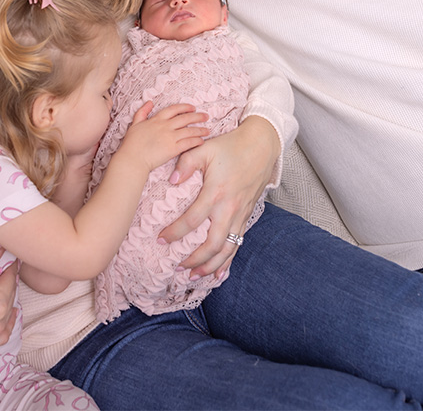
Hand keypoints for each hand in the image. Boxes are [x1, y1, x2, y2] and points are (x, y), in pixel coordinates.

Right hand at [117, 102, 208, 172]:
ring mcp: (170, 137)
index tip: (193, 108)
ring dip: (200, 130)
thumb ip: (142, 112)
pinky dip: (196, 141)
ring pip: (189, 131)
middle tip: (206, 116)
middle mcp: (165, 126)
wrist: (132, 159)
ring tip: (207, 130)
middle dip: (197, 116)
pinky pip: (188, 143)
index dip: (185, 107)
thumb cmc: (132, 144)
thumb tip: (150, 102)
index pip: (174, 109)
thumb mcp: (135, 124)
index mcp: (157, 120)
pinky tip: (201, 141)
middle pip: (185, 118)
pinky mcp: (173, 149)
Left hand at [159, 115, 278, 277]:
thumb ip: (186, 163)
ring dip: (211, 265)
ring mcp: (240, 214)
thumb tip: (172, 180)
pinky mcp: (247, 215)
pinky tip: (220, 273)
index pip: (192, 220)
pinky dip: (228, 261)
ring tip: (195, 276)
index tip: (161, 240)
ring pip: (227, 249)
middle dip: (194, 259)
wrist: (261, 145)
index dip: (175, 233)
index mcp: (215, 192)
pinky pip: (238, 244)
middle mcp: (229, 208)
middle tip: (178, 266)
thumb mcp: (205, 148)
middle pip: (212, 244)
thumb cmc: (230, 145)